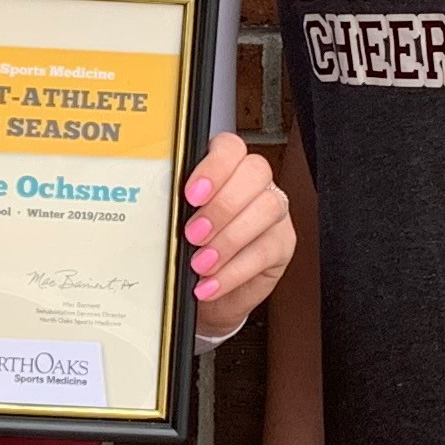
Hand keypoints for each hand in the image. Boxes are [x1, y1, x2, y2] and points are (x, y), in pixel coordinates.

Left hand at [184, 130, 289, 339]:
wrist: (210, 297)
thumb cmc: (189, 253)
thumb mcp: (177, 226)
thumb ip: (176, 210)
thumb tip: (161, 211)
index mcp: (225, 169)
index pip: (230, 148)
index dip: (214, 167)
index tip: (191, 195)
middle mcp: (254, 184)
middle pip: (255, 173)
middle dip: (222, 206)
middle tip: (194, 234)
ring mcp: (273, 212)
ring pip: (267, 208)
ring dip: (229, 238)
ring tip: (201, 263)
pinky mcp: (283, 244)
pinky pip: (266, 250)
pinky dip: (234, 270)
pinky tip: (212, 282)